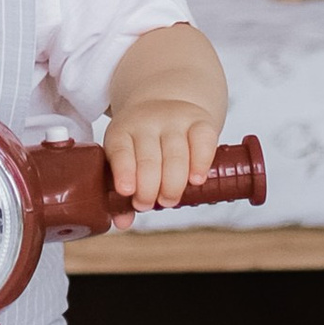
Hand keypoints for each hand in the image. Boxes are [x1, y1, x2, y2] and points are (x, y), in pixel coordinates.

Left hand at [105, 98, 220, 211]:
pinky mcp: (199, 121)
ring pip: (176, 153)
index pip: (121, 150)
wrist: (165, 101)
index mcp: (122, 131)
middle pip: (149, 158)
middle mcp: (147, 122)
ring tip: (168, 200)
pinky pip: (203, 141)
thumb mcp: (127, 159)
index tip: (127, 191)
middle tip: (148, 204)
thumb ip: (126, 192)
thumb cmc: (142, 144)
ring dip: (173, 183)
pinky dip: (200, 163)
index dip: (124, 171)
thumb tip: (123, 224)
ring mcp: (174, 120)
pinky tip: (196, 180)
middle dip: (149, 188)